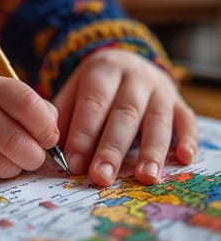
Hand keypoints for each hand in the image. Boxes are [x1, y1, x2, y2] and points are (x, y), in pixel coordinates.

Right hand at [0, 70, 59, 177]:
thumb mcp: (4, 93)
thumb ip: (34, 109)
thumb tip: (52, 136)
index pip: (26, 103)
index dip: (45, 126)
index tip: (50, 138)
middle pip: (15, 140)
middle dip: (35, 156)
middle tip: (35, 156)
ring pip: (1, 162)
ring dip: (17, 166)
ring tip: (14, 158)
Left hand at [53, 48, 197, 185]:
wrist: (126, 63)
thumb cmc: (94, 88)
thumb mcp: (74, 91)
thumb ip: (63, 116)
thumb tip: (53, 148)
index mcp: (103, 70)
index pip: (93, 103)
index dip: (84, 133)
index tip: (75, 163)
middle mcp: (134, 77)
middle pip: (124, 114)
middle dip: (112, 148)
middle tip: (101, 177)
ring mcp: (160, 89)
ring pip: (157, 120)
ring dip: (152, 150)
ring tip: (144, 177)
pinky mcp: (178, 102)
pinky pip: (187, 120)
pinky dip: (188, 139)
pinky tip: (184, 159)